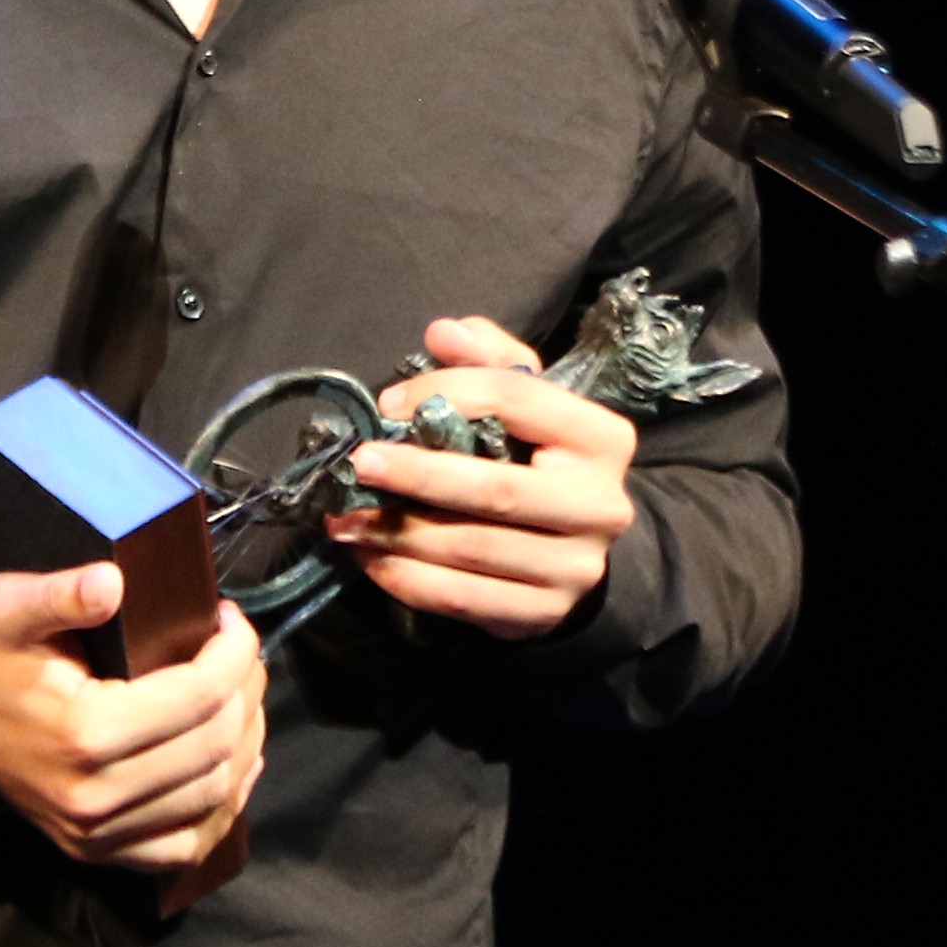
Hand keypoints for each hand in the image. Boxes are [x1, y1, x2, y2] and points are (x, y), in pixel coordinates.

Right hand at [0, 566, 267, 900]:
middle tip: (240, 651)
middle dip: (245, 690)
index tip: (230, 617)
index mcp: (85, 734)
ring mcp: (100, 834)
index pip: (200, 696)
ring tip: (240, 694)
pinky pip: (186, 846)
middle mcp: (98, 796)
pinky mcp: (100, 852)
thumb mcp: (4, 607)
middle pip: (215, 745)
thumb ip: (59, 593)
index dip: (234, 652)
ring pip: (214, 795)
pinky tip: (231, 765)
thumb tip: (112, 583)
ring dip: (245, 741)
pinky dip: (222, 808)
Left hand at [330, 314, 637, 636]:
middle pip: (497, 489)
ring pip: (473, 549)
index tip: (387, 405)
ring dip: (398, 534)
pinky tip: (370, 559)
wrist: (574, 549)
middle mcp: (601, 506)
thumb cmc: (538, 459)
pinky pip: (463, 599)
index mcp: (601, 438)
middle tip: (358, 465)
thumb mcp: (527, 400)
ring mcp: (576, 568)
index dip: (447, 392)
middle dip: (419, 476)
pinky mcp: (544, 615)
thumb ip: (489, 360)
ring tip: (345, 519)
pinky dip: (407, 579)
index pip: (519, 398)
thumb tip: (442, 332)